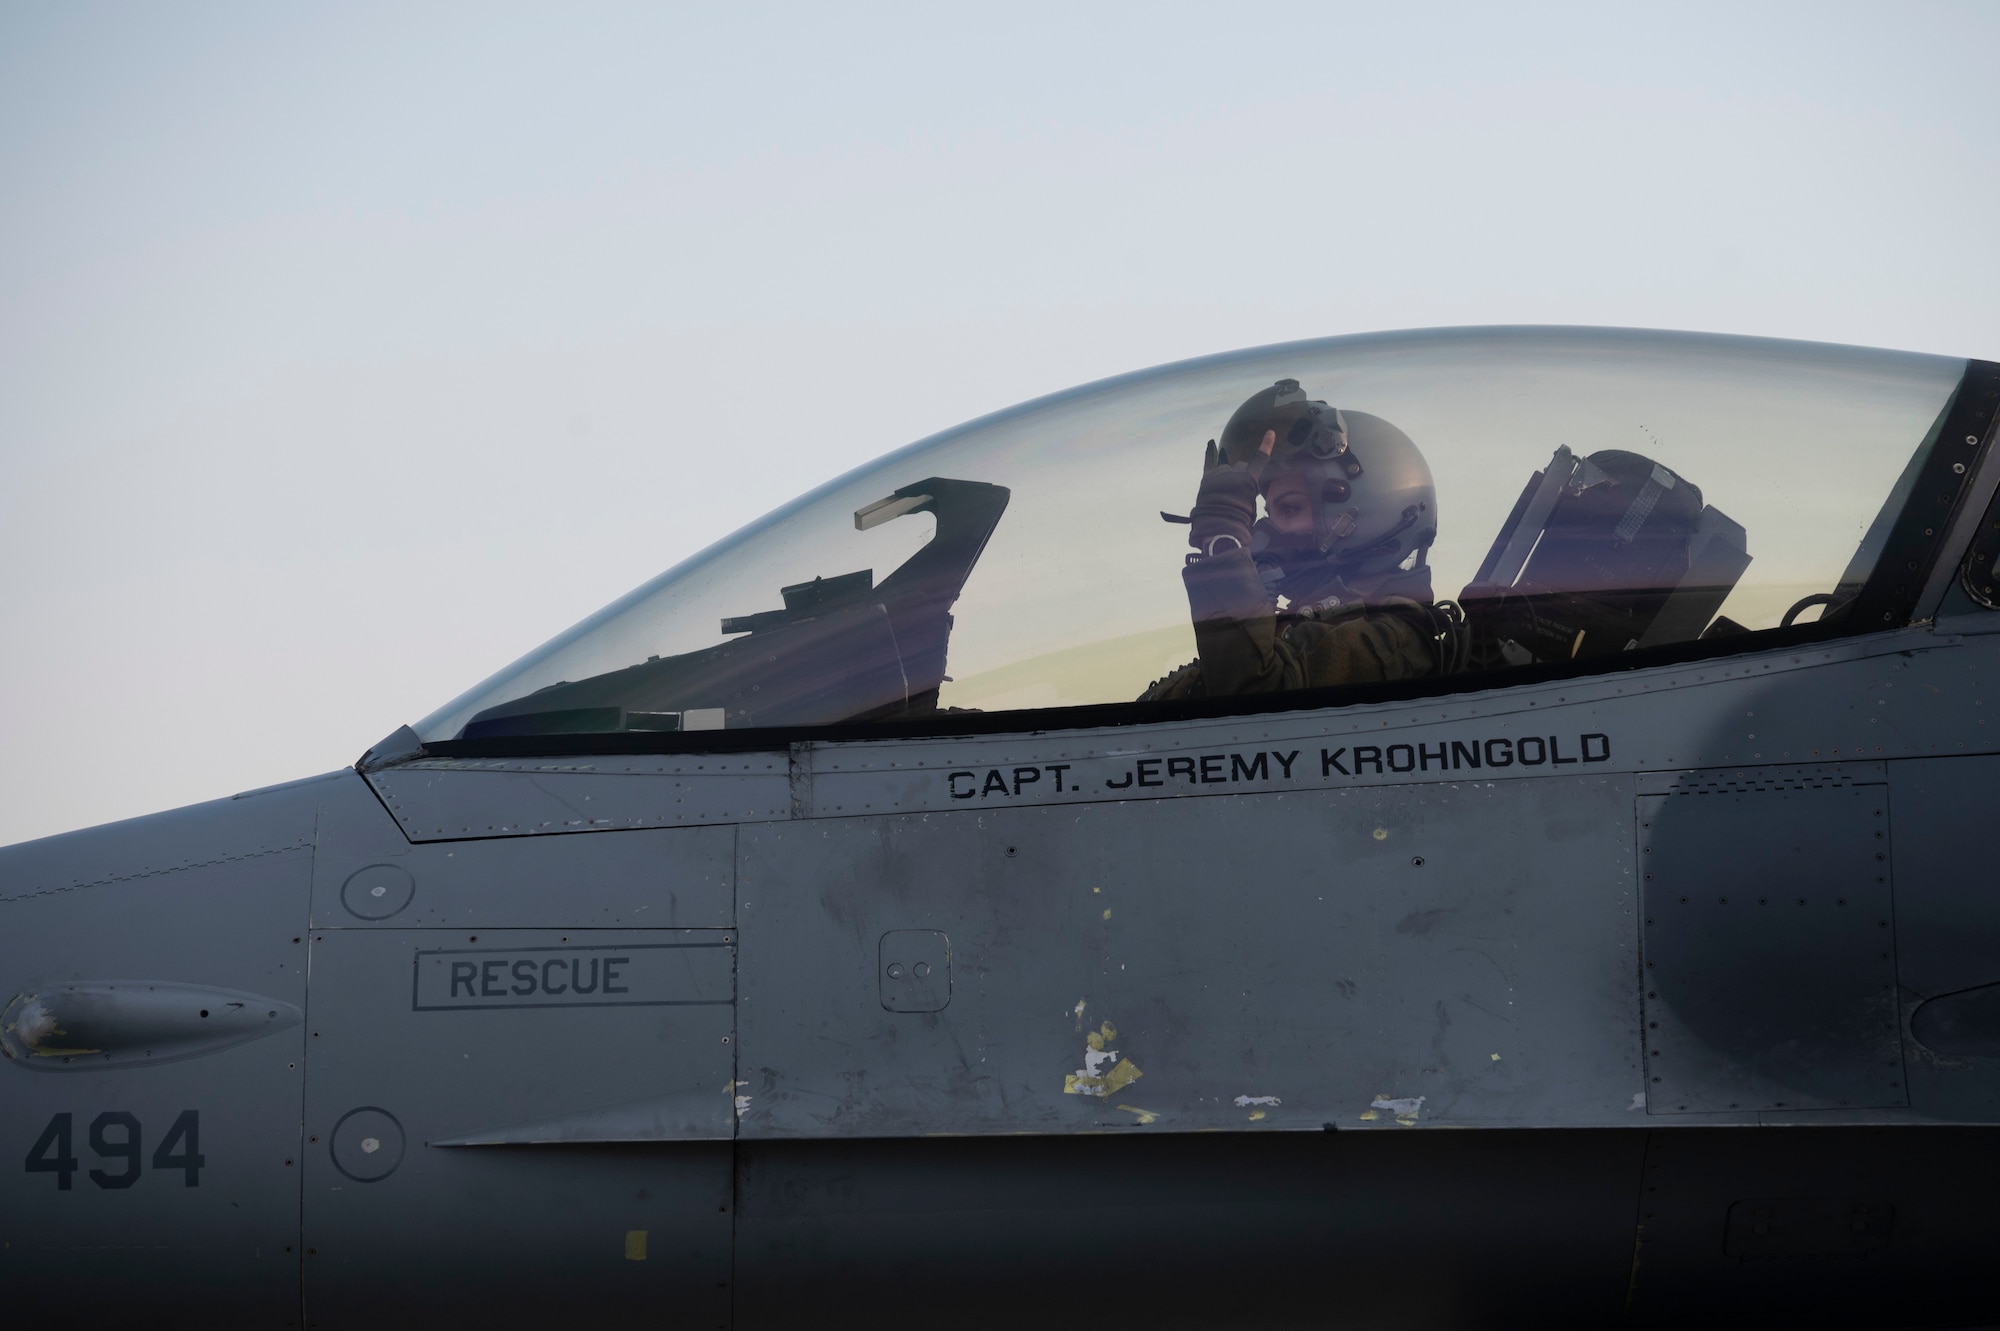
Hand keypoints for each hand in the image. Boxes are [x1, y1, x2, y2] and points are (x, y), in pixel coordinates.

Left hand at [1188, 429, 1274, 555]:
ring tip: (1224, 491)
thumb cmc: (1238, 519)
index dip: (1266, 445)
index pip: (1260, 459)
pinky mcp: (1208, 477)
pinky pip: (1209, 461)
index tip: (1270, 433)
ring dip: (1227, 476)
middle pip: (1241, 466)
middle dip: (1240, 476)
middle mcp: (1235, 472)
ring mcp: (1220, 473)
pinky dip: (1210, 452)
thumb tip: (1244, 489)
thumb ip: (1249, 492)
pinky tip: (1211, 443)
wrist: (1217, 524)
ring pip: (1226, 468)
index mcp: (1250, 479)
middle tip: (1236, 493)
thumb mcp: (1251, 505)